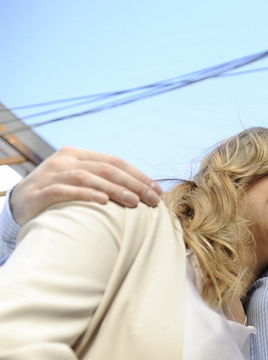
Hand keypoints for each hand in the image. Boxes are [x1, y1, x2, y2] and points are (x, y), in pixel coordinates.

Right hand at [9, 147, 161, 223]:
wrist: (18, 205)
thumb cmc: (58, 195)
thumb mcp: (79, 181)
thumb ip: (103, 181)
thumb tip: (142, 192)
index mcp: (76, 155)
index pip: (113, 161)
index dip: (137, 175)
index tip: (157, 190)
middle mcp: (64, 161)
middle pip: (105, 169)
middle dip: (132, 183)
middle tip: (152, 200)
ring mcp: (49, 175)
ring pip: (87, 177)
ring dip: (114, 189)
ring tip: (134, 202)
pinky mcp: (38, 193)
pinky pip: (64, 191)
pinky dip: (85, 194)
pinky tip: (102, 202)